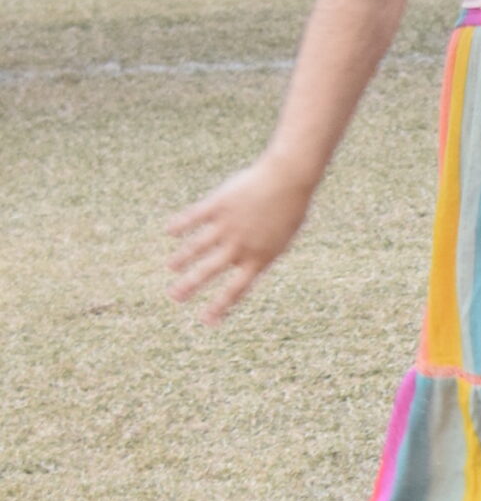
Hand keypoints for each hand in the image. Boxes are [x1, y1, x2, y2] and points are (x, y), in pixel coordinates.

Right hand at [166, 154, 313, 324]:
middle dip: (190, 285)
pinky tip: (170, 230)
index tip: (206, 321)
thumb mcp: (282, 237)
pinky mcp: (219, 204)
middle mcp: (240, 246)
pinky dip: (181, 225)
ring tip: (171, 268)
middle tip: (174, 297)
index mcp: (259, 258)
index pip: (236, 290)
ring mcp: (228, 226)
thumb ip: (261, 252)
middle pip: (210, 271)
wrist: (289, 179)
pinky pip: (195, 217)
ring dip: (182, 258)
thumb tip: (242, 262)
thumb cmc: (290, 207)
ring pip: (198, 246)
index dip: (220, 306)